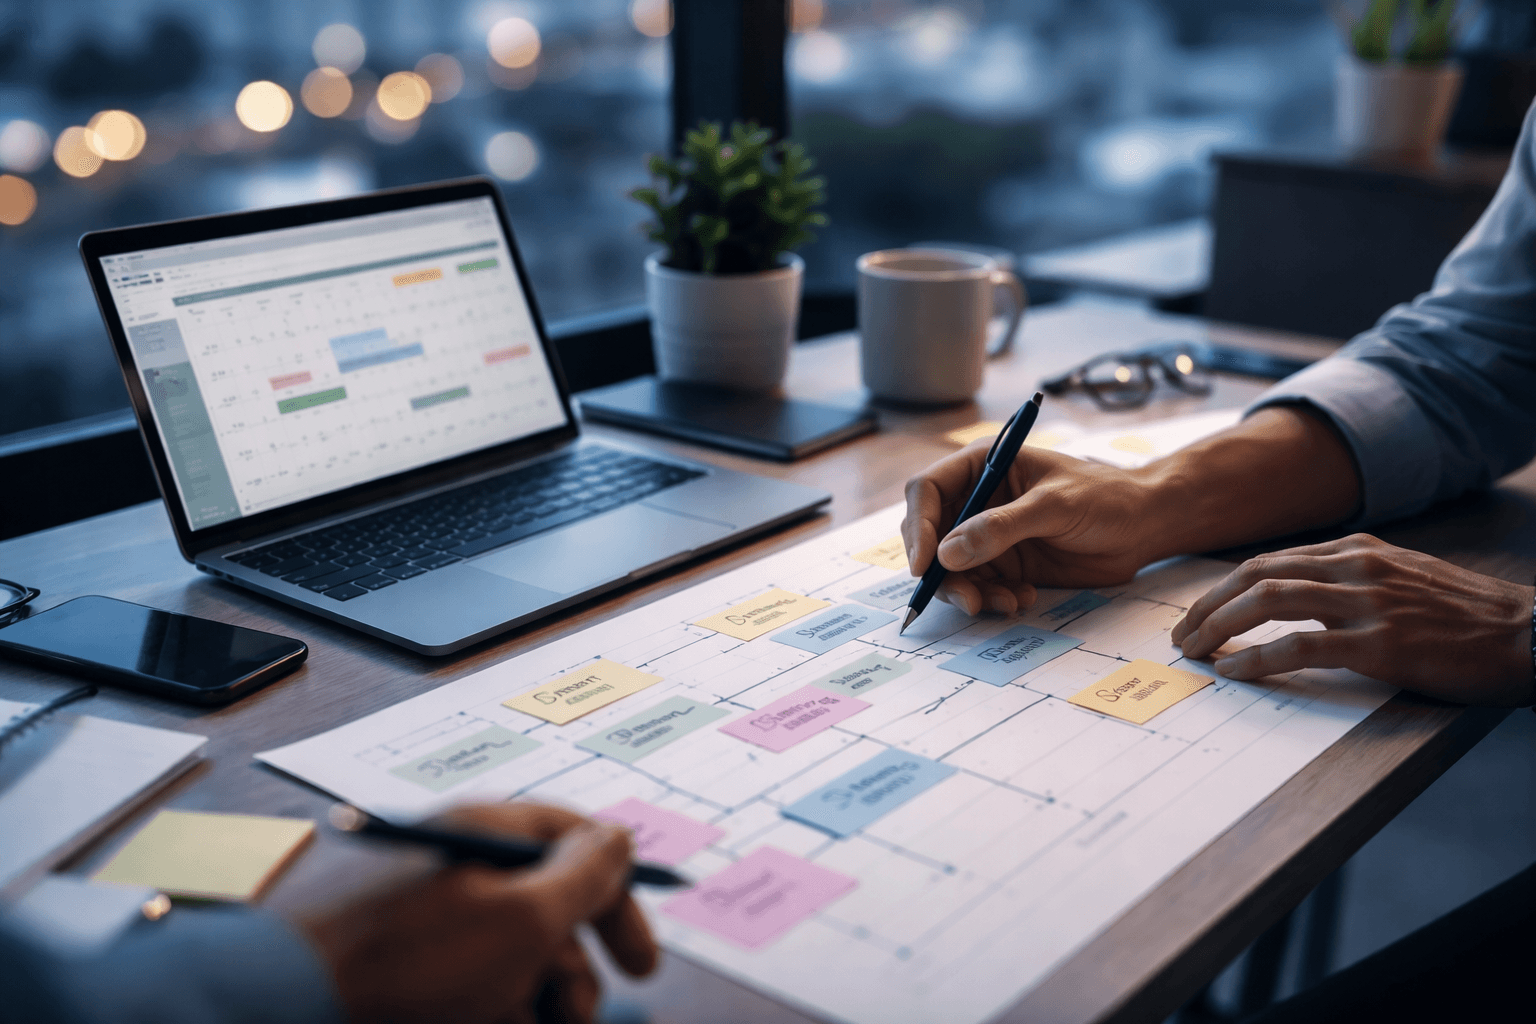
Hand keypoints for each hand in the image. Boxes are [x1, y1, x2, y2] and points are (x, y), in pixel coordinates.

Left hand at [302, 802, 657, 1023]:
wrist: (286, 1009)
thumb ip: (583, 876)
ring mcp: (427, 922)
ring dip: (531, 1003)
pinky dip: (486, 1012)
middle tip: (572, 1019)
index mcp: (485, 834)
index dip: (618, 896)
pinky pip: (468, 988)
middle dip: (571, 973)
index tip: (640, 961)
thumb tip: (619, 839)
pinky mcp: (403, 969)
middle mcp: (458, 869)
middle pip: (547, 911)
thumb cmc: (409, 964)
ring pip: (509, 961)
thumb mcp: (521, 918)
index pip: (574, 842)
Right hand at [901, 441, 1160, 614]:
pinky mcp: (1005, 563)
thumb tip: (947, 555)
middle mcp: (977, 500)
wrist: (1144, 526)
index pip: (927, 491)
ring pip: (951, 569)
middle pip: (931, 536)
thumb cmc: (1105, 498)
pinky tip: (1022, 599)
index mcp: (982, 466)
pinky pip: (979, 586)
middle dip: (941, 571)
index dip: (919, 527)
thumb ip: (1001, 528)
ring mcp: (989, 534)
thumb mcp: (1054, 506)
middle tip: (966, 599)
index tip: (924, 565)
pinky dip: (991, 599)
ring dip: (969, 591)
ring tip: (1004, 603)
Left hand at [1172, 534, 1534, 705]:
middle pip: (1256, 575)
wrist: (1532, 634)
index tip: (1198, 613)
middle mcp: (1356, 567)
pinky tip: (1234, 671)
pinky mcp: (1381, 645)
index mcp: (1359, 550)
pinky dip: (1258, 658)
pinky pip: (1301, 646)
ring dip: (1219, 626)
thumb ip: (1352, 582)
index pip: (1269, 561)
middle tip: (1182, 635)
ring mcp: (1368, 604)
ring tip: (1195, 651)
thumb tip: (1296, 601)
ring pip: (1267, 601)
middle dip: (1208, 605)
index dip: (1224, 587)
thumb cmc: (1468, 617)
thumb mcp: (1404, 579)